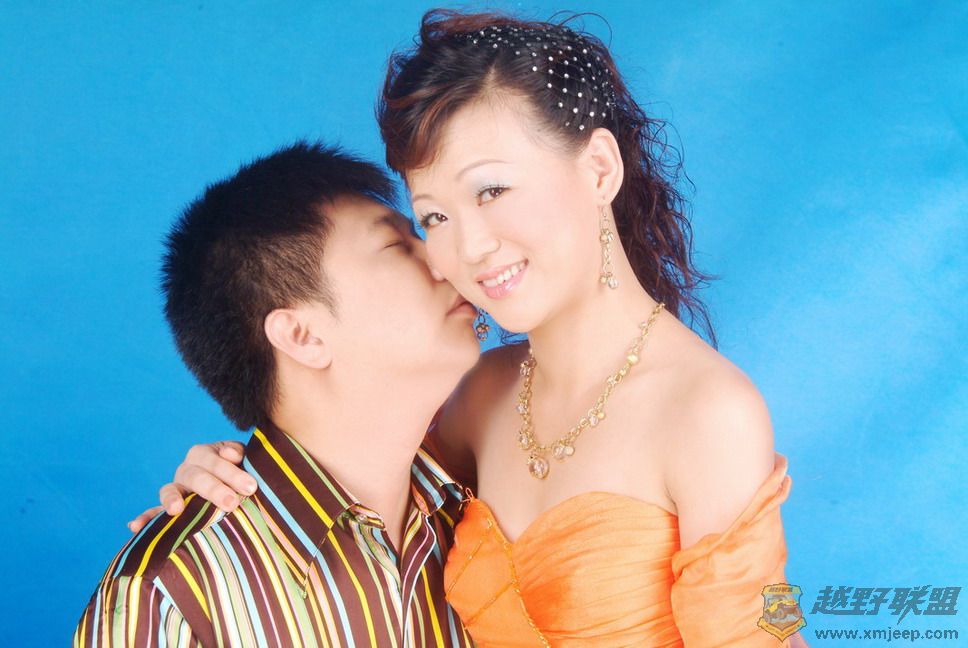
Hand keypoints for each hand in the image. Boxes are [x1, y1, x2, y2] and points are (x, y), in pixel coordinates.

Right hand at [127, 440, 255, 533]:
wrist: (236, 486)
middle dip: (214, 489)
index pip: (214, 461)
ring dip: (172, 500)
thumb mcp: (243, 458)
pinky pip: (153, 512)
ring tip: (176, 510)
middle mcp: (187, 470)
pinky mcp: (169, 509)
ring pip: (170, 491)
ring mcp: (175, 490)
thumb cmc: (241, 470)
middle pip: (196, 477)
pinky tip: (135, 527)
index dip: (231, 473)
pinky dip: (144, 518)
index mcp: (204, 455)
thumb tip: (230, 454)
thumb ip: (238, 453)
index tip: (250, 487)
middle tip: (232, 503)